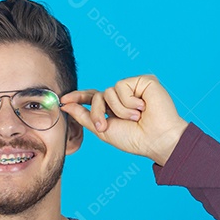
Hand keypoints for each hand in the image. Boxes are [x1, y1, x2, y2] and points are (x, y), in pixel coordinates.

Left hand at [60, 74, 188, 165]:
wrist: (156, 139)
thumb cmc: (134, 139)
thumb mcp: (103, 130)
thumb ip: (84, 116)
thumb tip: (66, 105)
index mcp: (112, 107)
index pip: (92, 97)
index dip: (78, 97)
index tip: (63, 100)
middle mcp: (121, 96)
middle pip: (97, 95)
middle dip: (97, 111)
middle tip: (105, 126)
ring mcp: (132, 88)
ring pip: (108, 91)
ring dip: (119, 109)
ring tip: (135, 117)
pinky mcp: (142, 81)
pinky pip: (122, 86)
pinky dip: (129, 101)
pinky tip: (142, 108)